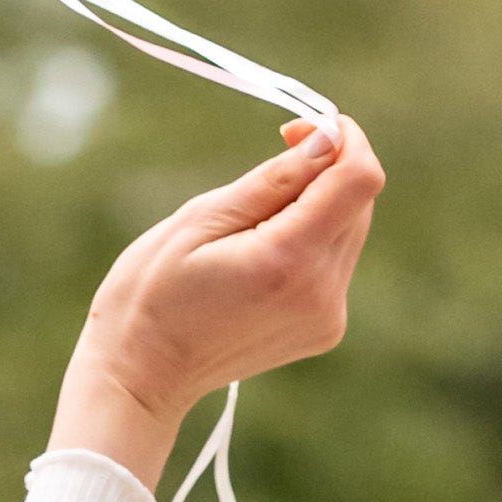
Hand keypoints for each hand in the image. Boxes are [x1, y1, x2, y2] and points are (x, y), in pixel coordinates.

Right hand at [50, 113, 383, 489]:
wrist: (143, 374)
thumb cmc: (151, 291)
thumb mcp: (199, 219)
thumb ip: (272, 180)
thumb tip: (326, 139)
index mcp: (287, 260)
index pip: (359, 180)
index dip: (343, 139)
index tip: (299, 127)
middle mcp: (321, 292)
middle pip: (359, 202)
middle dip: (326, 167)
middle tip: (275, 150)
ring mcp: (328, 316)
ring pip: (351, 230)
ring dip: (318, 203)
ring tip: (253, 215)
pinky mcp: (326, 328)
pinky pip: (336, 262)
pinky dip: (311, 239)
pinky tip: (260, 252)